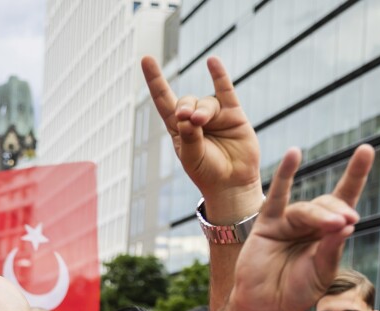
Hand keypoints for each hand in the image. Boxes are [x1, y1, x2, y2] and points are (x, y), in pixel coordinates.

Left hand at [142, 55, 262, 221]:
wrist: (232, 183)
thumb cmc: (207, 173)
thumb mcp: (192, 157)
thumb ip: (188, 137)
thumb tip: (187, 116)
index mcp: (178, 128)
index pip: (163, 100)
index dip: (155, 80)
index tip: (146, 59)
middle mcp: (195, 118)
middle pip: (185, 101)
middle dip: (185, 107)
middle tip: (188, 120)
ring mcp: (215, 115)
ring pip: (206, 102)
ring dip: (203, 110)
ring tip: (201, 122)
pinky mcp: (233, 114)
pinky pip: (225, 90)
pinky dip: (219, 76)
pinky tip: (212, 62)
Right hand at [232, 146, 371, 310]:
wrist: (264, 308)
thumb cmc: (296, 292)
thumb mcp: (322, 273)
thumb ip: (332, 248)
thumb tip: (347, 223)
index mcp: (328, 234)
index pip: (345, 201)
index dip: (355, 176)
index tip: (366, 150)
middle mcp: (310, 224)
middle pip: (328, 206)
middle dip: (337, 212)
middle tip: (345, 223)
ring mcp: (288, 222)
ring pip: (306, 209)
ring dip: (320, 215)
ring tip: (334, 224)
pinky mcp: (266, 224)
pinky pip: (277, 196)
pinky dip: (285, 175)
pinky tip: (294, 154)